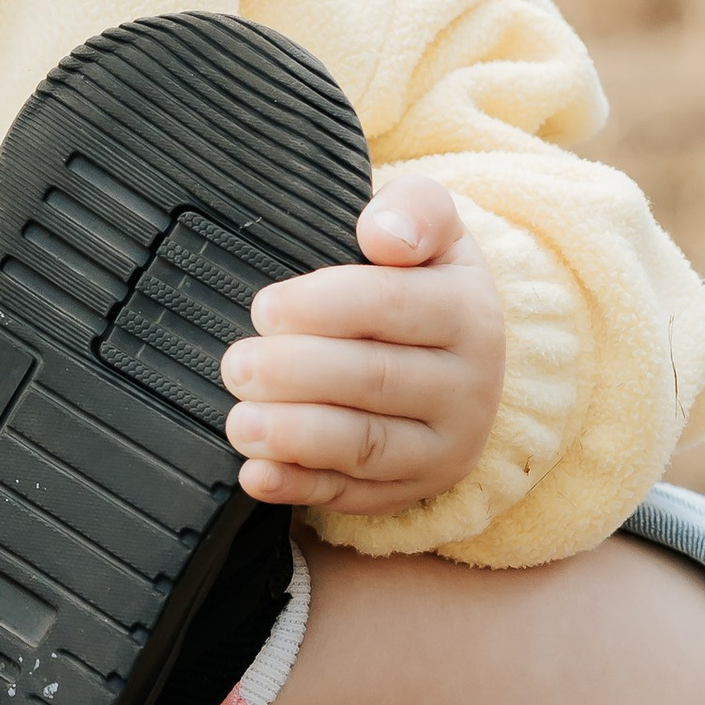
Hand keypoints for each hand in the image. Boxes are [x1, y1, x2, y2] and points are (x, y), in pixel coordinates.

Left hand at [218, 175, 503, 515]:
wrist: (462, 353)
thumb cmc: (422, 279)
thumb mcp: (431, 227)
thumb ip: (414, 209)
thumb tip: (385, 236)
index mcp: (467, 311)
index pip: (392, 306)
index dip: (322, 307)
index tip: (265, 308)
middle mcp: (467, 386)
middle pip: (375, 380)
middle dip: (297, 374)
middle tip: (237, 366)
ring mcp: (442, 446)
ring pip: (367, 447)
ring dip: (296, 438)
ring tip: (240, 423)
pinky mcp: (410, 489)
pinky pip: (355, 496)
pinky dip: (300, 489)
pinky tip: (257, 476)